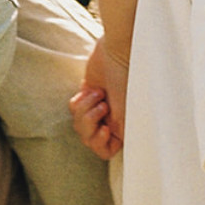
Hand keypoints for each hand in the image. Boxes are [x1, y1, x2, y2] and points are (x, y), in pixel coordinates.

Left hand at [69, 38, 126, 158]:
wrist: (117, 53)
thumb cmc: (127, 80)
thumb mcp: (130, 112)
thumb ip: (123, 133)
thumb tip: (119, 148)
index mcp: (123, 128)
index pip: (105, 151)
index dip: (99, 142)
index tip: (104, 128)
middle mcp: (110, 120)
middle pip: (88, 139)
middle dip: (90, 122)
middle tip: (102, 105)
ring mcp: (97, 108)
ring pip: (78, 124)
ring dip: (85, 109)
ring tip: (99, 94)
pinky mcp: (86, 95)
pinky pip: (74, 108)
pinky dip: (80, 100)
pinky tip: (91, 89)